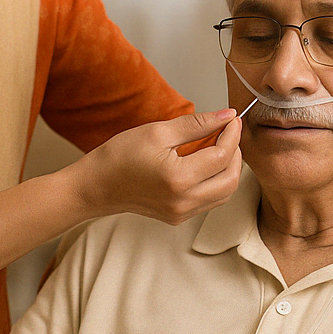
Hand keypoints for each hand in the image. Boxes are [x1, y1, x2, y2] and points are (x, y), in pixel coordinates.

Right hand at [72, 109, 243, 224]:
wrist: (96, 187)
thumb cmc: (119, 157)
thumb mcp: (158, 132)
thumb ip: (196, 124)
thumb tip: (226, 116)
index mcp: (179, 179)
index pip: (222, 156)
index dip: (232, 134)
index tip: (232, 119)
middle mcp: (184, 201)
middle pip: (230, 178)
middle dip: (236, 153)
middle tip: (229, 133)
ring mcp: (182, 213)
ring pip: (225, 193)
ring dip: (229, 169)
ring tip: (220, 146)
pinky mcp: (179, 217)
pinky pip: (210, 200)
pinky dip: (216, 181)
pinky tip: (207, 164)